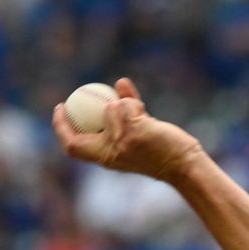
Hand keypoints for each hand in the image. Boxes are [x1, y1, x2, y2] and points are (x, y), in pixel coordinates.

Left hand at [51, 78, 203, 181]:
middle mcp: (113, 150)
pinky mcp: (144, 138)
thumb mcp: (133, 127)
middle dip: (87, 111)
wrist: (186, 165)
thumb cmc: (159, 150)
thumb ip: (118, 112)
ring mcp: (129, 144)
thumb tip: (113, 102)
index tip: (61, 108)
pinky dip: (127, 101)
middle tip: (81, 94)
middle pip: (91, 128)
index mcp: (104, 154)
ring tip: (115, 85)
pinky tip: (125, 84)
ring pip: (112, 119)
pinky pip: (130, 117)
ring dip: (111, 101)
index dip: (62, 125)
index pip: (73, 142)